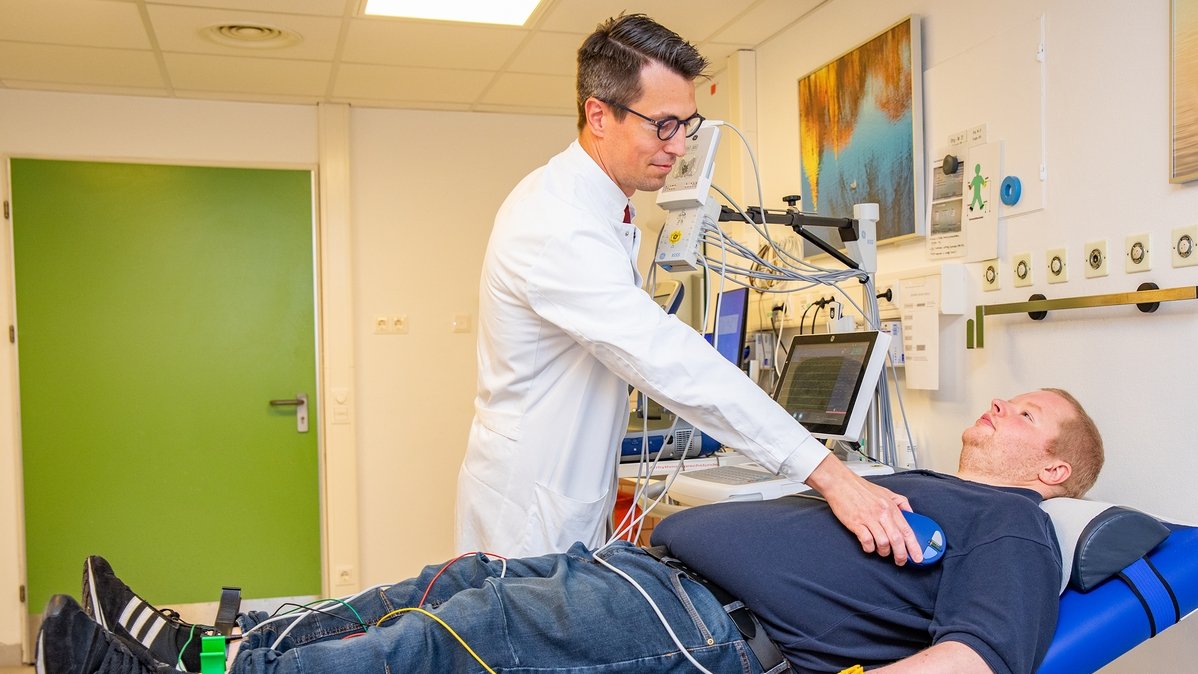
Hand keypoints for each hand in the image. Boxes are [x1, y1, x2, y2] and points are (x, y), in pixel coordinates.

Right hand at [803, 455, 921, 564]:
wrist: (839, 482)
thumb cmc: (859, 487)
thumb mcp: (885, 491)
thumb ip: (900, 502)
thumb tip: (910, 513)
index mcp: (890, 506)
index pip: (907, 530)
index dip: (914, 546)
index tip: (918, 557)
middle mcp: (882, 513)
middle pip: (897, 540)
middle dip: (901, 555)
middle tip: (900, 561)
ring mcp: (869, 518)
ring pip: (883, 542)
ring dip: (884, 552)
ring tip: (882, 552)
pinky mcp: (856, 522)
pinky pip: (867, 541)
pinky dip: (869, 547)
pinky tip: (868, 546)